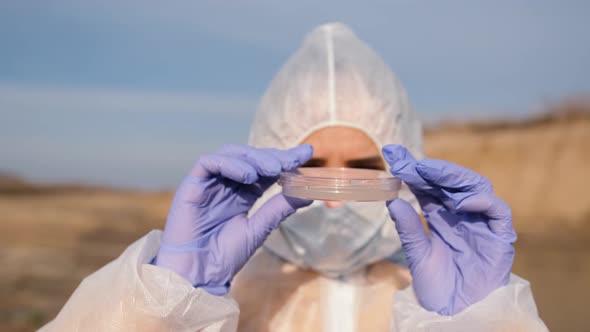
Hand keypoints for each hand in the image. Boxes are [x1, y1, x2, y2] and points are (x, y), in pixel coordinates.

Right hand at [155, 144, 312, 294]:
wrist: (200, 275)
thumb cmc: (226, 256)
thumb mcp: (260, 228)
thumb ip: (280, 208)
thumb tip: (308, 193)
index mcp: (243, 193)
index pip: (266, 168)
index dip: (285, 158)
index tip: (307, 152)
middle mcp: (226, 184)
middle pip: (250, 157)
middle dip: (273, 156)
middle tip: (292, 161)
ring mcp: (209, 183)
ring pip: (230, 153)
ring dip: (254, 158)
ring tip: (273, 169)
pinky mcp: (191, 185)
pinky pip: (208, 163)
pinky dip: (230, 164)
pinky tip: (249, 176)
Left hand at [382, 145, 515, 314]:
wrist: (455, 313)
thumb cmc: (438, 286)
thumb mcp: (417, 255)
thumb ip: (408, 229)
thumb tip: (392, 200)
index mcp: (441, 216)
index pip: (427, 186)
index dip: (412, 170)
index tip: (392, 155)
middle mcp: (462, 214)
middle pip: (450, 182)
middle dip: (430, 168)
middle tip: (409, 161)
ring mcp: (482, 223)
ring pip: (475, 187)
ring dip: (453, 177)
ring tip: (429, 172)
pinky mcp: (500, 237)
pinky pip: (497, 211)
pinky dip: (481, 201)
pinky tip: (459, 201)